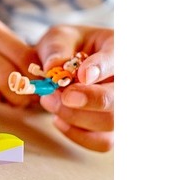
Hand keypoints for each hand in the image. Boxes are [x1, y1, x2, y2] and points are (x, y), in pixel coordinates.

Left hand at [34, 25, 113, 151]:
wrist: (70, 64)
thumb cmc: (68, 47)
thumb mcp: (59, 37)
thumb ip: (56, 49)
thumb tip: (53, 67)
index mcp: (118, 48)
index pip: (116, 59)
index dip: (101, 68)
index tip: (83, 75)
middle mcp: (128, 80)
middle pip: (119, 97)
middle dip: (88, 100)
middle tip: (59, 96)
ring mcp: (124, 108)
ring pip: (110, 122)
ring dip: (76, 117)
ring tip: (49, 101)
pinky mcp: (114, 130)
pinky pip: (102, 142)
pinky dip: (77, 134)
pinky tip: (58, 119)